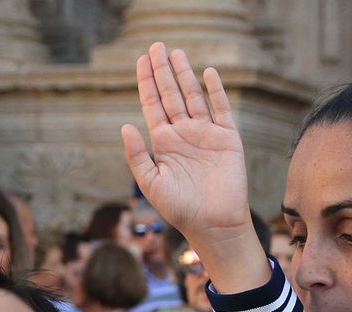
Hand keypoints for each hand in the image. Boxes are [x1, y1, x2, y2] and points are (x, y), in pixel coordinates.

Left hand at [121, 43, 268, 292]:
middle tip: (156, 46)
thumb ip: (137, 156)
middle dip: (163, 71)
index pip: (152, 105)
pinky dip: (215, 91)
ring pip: (193, 96)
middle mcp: (183, 134)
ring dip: (184, 75)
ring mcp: (205, 134)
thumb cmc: (180, 210)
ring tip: (176, 53)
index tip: (141, 61)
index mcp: (163, 143)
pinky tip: (207, 73)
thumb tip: (125, 125)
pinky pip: (221, 109)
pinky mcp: (227, 138)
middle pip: (171, 94)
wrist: (213, 224)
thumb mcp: (151, 184)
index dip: (146, 82)